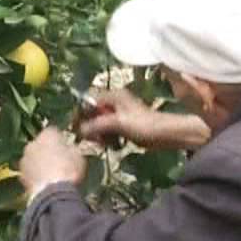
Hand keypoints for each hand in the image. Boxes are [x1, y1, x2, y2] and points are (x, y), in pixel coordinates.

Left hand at [19, 128, 86, 197]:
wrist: (51, 193)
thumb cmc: (69, 170)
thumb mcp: (79, 156)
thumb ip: (72, 148)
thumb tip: (69, 147)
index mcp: (47, 134)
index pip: (54, 131)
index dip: (61, 139)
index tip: (66, 147)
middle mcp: (32, 143)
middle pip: (40, 144)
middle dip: (47, 150)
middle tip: (58, 160)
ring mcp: (24, 159)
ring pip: (33, 157)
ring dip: (39, 162)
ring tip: (50, 173)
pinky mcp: (20, 174)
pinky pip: (30, 171)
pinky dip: (35, 174)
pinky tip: (43, 182)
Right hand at [75, 89, 208, 151]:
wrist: (164, 135)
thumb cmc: (143, 125)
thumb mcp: (118, 123)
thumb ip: (98, 125)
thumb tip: (80, 130)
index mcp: (113, 96)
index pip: (89, 100)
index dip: (81, 112)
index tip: (76, 127)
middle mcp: (114, 102)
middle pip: (93, 112)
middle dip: (90, 125)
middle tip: (92, 139)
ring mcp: (119, 114)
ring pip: (100, 122)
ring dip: (98, 133)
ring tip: (102, 143)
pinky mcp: (123, 125)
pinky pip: (108, 130)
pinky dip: (107, 137)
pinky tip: (110, 145)